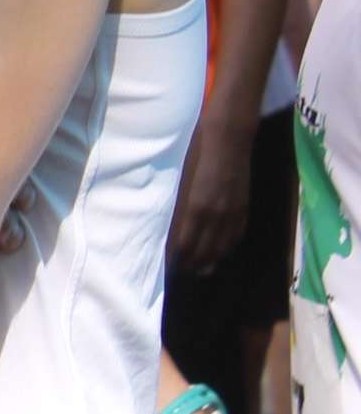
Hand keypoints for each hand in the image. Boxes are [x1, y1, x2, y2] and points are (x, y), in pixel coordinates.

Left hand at [169, 104, 253, 276]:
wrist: (227, 140)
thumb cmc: (196, 156)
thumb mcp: (180, 183)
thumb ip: (177, 207)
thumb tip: (170, 227)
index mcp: (194, 210)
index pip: (184, 245)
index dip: (178, 259)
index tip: (170, 267)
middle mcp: (214, 216)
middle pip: (203, 250)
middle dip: (193, 264)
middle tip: (184, 273)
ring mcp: (231, 213)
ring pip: (221, 246)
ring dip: (211, 260)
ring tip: (201, 270)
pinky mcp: (243, 207)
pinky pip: (236, 234)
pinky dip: (227, 246)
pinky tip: (222, 252)